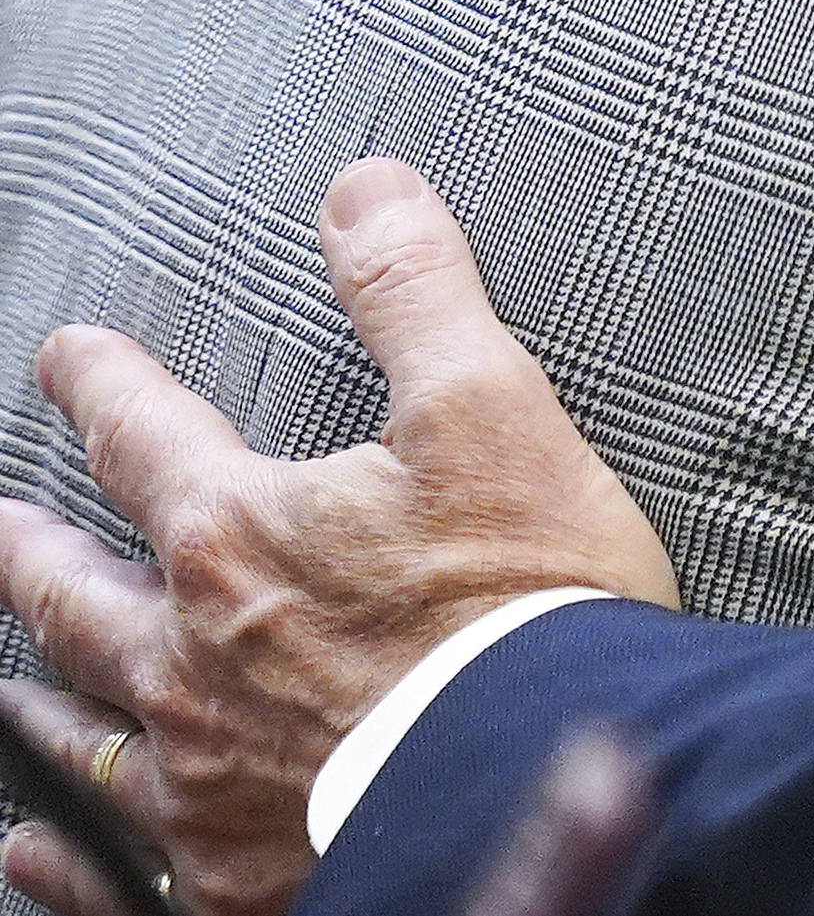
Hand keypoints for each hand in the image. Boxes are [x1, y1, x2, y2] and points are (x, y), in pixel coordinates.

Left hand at [0, 161, 674, 915]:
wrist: (533, 780)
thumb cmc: (525, 603)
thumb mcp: (492, 410)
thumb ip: (417, 294)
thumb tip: (364, 193)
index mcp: (239, 536)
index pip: (142, 435)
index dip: (102, 385)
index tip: (69, 356)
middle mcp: (184, 657)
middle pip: (72, 589)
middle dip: (27, 545)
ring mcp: (191, 777)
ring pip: (72, 727)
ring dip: (35, 689)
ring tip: (7, 673)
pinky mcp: (217, 875)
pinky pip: (101, 864)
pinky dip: (55, 848)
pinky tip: (31, 843)